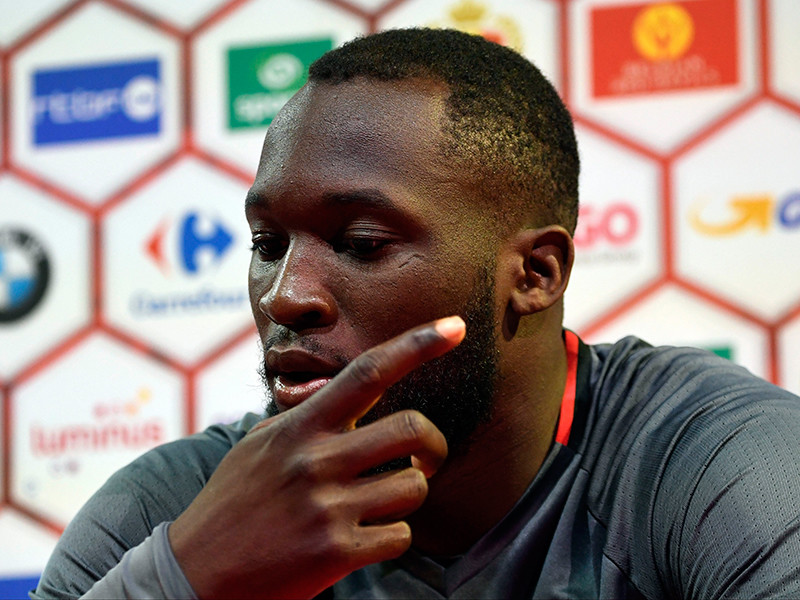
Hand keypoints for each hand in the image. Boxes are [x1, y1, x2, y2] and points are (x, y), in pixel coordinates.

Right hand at [168, 316, 464, 598]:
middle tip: (425, 458)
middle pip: (413, 429)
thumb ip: (306, 418)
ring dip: (407, 494)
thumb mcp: (259, 445)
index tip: (455, 326)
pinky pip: (400, 535)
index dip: (416, 345)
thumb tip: (349, 394)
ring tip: (376, 503)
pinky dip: (391, 536)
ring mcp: (327, 507)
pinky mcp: (335, 552)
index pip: (367, 372)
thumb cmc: (233, 503)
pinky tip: (362, 538)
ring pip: (413, 485)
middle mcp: (316, 460)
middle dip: (434, 445)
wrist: (195, 575)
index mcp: (300, 427)